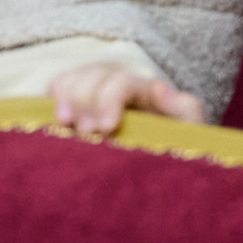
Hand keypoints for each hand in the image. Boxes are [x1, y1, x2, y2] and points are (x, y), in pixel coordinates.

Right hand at [47, 63, 206, 138]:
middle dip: (84, 100)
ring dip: (65, 98)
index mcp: (147, 89)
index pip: (123, 82)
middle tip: (84, 131)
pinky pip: (59, 85)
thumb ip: (185, 109)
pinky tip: (53, 118)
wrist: (165, 166)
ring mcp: (97, 90)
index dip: (109, 99)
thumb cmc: (177, 149)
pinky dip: (52, 97)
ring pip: (74, 78)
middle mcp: (119, 83)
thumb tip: (162, 90)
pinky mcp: (79, 102)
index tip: (106, 127)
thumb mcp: (190, 130)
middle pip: (94, 76)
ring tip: (64, 124)